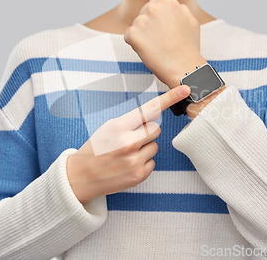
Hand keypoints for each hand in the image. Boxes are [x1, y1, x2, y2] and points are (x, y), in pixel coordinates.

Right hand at [66, 85, 190, 204]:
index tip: (185, 89)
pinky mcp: (138, 175)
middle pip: (156, 129)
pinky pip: (152, 162)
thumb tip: (152, 116)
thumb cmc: (95, 149)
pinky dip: (143, 162)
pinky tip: (127, 164)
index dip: (170, 97)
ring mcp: (134, 160)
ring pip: (155, 146)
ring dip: (145, 148)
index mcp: (119, 127)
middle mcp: (128, 143)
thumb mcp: (108, 127)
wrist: (81, 176)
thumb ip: (131, 122)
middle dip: (146, 132)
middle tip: (129, 139)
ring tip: (125, 154)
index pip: (149, 108)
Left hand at [123, 0, 206, 88]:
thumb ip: (181, 10)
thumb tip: (176, 6)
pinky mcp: (132, 34)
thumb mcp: (192, 22)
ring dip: (143, 37)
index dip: (158, 21)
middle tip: (161, 42)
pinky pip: (129, 37)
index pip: (154, 6)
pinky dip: (136, 45)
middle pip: (143, 15)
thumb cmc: (189, 48)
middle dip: (149, 27)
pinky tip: (150, 52)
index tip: (165, 32)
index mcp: (166, 1)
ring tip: (158, 48)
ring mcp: (141, 20)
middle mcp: (152, 7)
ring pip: (136, 27)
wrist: (184, 67)